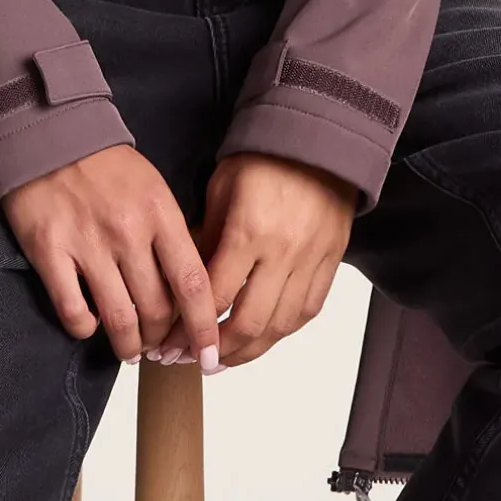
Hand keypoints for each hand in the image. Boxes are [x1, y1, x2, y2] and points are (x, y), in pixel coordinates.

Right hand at [0, 144, 224, 369]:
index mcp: (160, 213)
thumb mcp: (153, 188)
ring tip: (131, 350)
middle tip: (161, 346)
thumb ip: (170, 234)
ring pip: (119, 319)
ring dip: (129, 345)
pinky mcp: (50, 251)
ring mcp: (88, 243)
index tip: (209, 355)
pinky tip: (90, 324)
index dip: (204, 327)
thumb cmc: (107, 167)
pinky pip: (73, 311)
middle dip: (163, 339)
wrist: (50, 135)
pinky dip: (85, 328)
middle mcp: (128, 231)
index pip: (193, 282)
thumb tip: (187, 290)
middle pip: (157, 308)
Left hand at [145, 152, 356, 369]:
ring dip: (248, 352)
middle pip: (248, 324)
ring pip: (280, 327)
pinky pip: (307, 312)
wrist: (317, 139)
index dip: (188, 328)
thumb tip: (184, 283)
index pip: (215, 297)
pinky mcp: (331, 262)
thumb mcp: (220, 190)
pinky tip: (262, 338)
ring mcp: (311, 260)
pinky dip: (282, 332)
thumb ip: (205, 239)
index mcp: (249, 231)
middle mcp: (283, 252)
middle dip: (215, 352)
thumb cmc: (263, 159)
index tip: (169, 342)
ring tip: (222, 361)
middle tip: (190, 361)